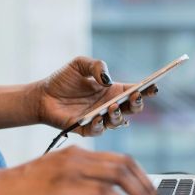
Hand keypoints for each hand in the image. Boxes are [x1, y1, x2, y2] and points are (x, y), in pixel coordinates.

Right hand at [0, 146, 161, 194]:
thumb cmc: (24, 191)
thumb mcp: (61, 184)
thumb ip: (86, 187)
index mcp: (79, 153)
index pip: (122, 159)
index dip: (142, 175)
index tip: (152, 192)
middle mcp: (78, 156)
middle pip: (126, 165)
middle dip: (146, 185)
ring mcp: (71, 169)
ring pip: (119, 175)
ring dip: (139, 194)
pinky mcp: (64, 185)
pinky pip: (102, 192)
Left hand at [33, 56, 157, 135]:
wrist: (41, 95)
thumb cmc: (63, 80)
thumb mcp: (80, 64)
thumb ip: (96, 66)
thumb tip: (108, 80)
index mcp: (113, 91)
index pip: (135, 91)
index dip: (147, 90)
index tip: (153, 86)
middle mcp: (110, 106)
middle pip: (132, 109)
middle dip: (137, 104)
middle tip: (135, 96)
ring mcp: (100, 119)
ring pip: (118, 122)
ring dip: (118, 115)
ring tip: (112, 106)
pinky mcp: (86, 129)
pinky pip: (98, 130)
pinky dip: (100, 125)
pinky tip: (97, 117)